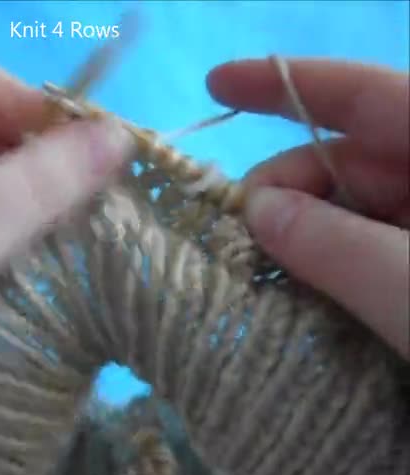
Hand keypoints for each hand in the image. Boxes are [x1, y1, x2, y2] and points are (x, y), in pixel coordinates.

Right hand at [207, 58, 408, 359]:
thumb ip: (336, 246)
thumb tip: (255, 210)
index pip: (365, 96)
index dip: (286, 83)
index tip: (216, 84)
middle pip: (346, 161)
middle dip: (283, 190)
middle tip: (233, 237)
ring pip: (349, 209)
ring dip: (298, 234)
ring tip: (254, 268)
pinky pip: (364, 244)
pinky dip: (325, 262)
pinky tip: (295, 284)